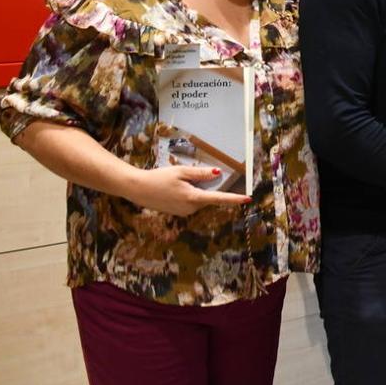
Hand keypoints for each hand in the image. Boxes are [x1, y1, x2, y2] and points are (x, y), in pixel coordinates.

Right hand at [124, 165, 251, 216]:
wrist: (138, 189)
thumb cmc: (159, 178)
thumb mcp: (181, 171)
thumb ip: (200, 174)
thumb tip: (218, 174)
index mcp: (193, 198)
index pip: (219, 198)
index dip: (234, 199)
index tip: (248, 199)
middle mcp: (191, 208)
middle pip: (208, 196)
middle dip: (205, 186)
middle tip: (186, 177)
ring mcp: (185, 212)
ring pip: (200, 199)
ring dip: (196, 190)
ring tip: (176, 183)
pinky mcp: (179, 212)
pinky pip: (192, 202)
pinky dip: (190, 194)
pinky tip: (175, 189)